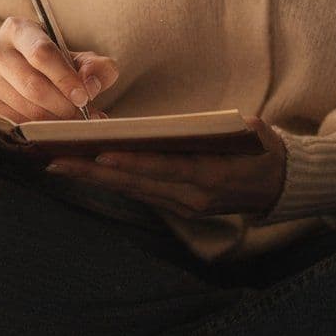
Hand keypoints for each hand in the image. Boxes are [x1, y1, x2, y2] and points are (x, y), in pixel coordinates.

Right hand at [0, 16, 118, 121]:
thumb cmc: (51, 61)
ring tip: (73, 120)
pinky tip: (53, 125)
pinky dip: (41, 128)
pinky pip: (17, 122)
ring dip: (55, 119)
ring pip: (26, 107)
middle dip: (64, 104)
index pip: (41, 54)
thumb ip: (94, 66)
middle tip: (83, 114)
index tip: (84, 97)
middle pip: (33, 85)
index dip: (65, 79)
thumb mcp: (76, 56)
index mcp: (18, 29)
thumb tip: (91, 84)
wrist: (17, 67)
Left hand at [43, 117, 288, 219]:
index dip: (130, 161)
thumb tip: (170, 127)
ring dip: (95, 177)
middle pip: (136, 183)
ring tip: (60, 165)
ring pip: (132, 190)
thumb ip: (210, 130)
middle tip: (56, 160)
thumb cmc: (262, 150)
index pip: (163, 168)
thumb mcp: (248, 131)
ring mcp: (184, 207)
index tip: (99, 152)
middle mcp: (192, 198)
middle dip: (94, 171)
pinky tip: (88, 170)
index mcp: (211, 176)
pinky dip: (114, 180)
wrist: (279, 185)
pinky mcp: (179, 208)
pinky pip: (140, 193)